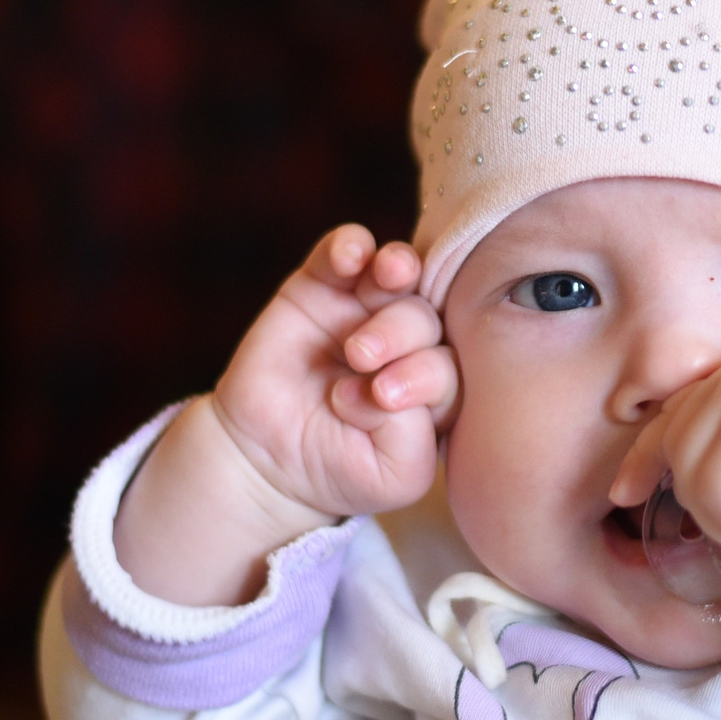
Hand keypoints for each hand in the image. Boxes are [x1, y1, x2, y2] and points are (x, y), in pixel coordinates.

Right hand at [115, 226, 456, 606]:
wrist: (266, 460)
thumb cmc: (341, 468)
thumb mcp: (393, 474)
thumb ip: (414, 435)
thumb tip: (391, 384)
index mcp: (439, 385)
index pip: (454, 364)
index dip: (427, 372)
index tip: (385, 396)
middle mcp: (411, 342)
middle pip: (428, 318)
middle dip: (401, 334)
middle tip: (361, 357)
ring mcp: (367, 309)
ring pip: (399, 273)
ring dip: (399, 269)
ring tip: (388, 279)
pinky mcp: (322, 287)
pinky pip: (346, 249)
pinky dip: (351, 245)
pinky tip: (350, 257)